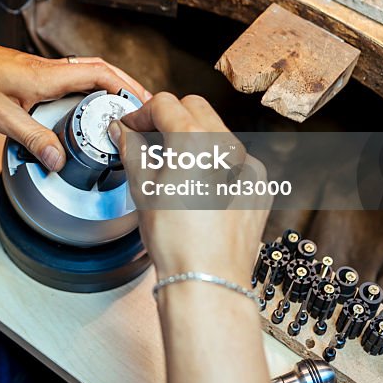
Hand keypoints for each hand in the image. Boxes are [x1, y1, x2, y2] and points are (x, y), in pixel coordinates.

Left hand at [0, 25, 150, 170]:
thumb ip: (30, 137)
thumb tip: (58, 159)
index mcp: (45, 75)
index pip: (99, 74)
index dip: (125, 87)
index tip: (143, 104)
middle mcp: (48, 69)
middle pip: (100, 70)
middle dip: (126, 86)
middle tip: (145, 107)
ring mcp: (41, 71)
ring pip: (87, 73)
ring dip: (109, 86)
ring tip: (123, 109)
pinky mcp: (33, 75)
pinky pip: (71, 79)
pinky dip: (89, 89)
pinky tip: (87, 107)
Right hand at [109, 93, 268, 283]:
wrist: (207, 278)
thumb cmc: (177, 240)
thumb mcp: (143, 188)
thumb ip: (132, 149)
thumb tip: (124, 133)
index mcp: (196, 140)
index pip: (164, 104)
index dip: (141, 113)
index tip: (131, 127)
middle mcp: (228, 146)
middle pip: (195, 108)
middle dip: (169, 118)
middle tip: (149, 139)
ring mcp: (248, 165)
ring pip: (217, 134)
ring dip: (193, 140)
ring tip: (172, 168)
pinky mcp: (258, 185)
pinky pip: (234, 161)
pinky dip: (214, 165)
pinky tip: (199, 189)